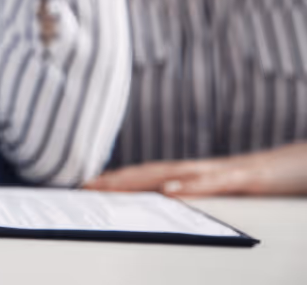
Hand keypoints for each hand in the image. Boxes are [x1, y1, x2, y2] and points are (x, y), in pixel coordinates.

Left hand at [84, 143, 306, 196]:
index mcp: (192, 175)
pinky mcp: (243, 180)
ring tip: (110, 186)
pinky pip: (213, 183)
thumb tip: (163, 205)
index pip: (146, 177)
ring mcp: (219, 172)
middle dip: (115, 179)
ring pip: (173, 174)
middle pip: (149, 172)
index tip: (86, 186)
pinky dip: (189, 186)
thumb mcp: (221, 193)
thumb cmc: (261, 182)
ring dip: (139, 180)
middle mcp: (199, 170)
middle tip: (84, 186)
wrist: (301, 166)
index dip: (116, 180)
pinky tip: (169, 192)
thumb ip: (194, 197)